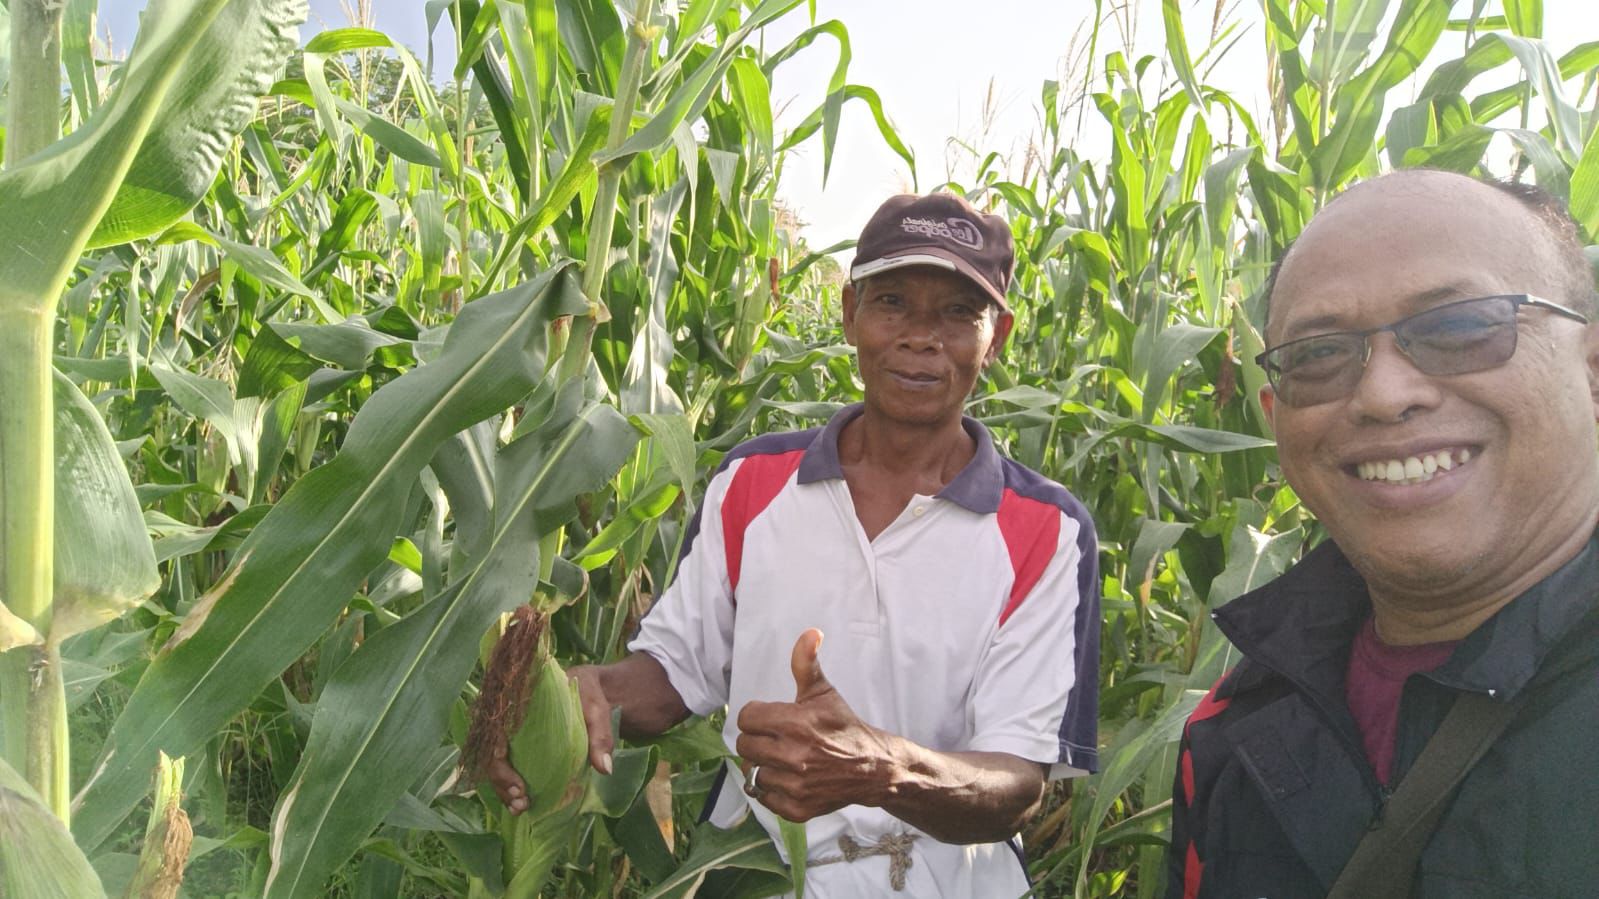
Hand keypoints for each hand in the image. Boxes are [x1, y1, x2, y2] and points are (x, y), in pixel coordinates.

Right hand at [485, 664, 615, 815]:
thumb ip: (600, 735)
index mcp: (519, 703)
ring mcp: (511, 733)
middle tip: (522, 802)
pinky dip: (509, 786)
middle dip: (501, 782)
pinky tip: (520, 804)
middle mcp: (508, 718)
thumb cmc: (588, 694)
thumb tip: (604, 769)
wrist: (587, 688)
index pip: (495, 735)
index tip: (519, 786)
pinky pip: (505, 766)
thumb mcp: (596, 710)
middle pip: (490, 754)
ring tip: (521, 808)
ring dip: (503, 789)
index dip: (499, 764)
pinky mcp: (518, 744)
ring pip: (494, 763)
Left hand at [735, 629, 895, 821]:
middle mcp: (793, 756)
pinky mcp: (797, 808)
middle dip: (757, 739)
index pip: (746, 718)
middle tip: (775, 739)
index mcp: (795, 723)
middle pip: (745, 746)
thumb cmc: (843, 727)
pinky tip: (787, 779)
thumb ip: (806, 663)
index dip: (757, 716)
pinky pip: (764, 799)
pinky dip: (771, 791)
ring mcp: (795, 785)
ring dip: (764, 766)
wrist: (872, 767)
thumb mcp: (823, 692)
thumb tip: (810, 633)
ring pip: (753, 772)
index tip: (770, 718)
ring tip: (782, 759)